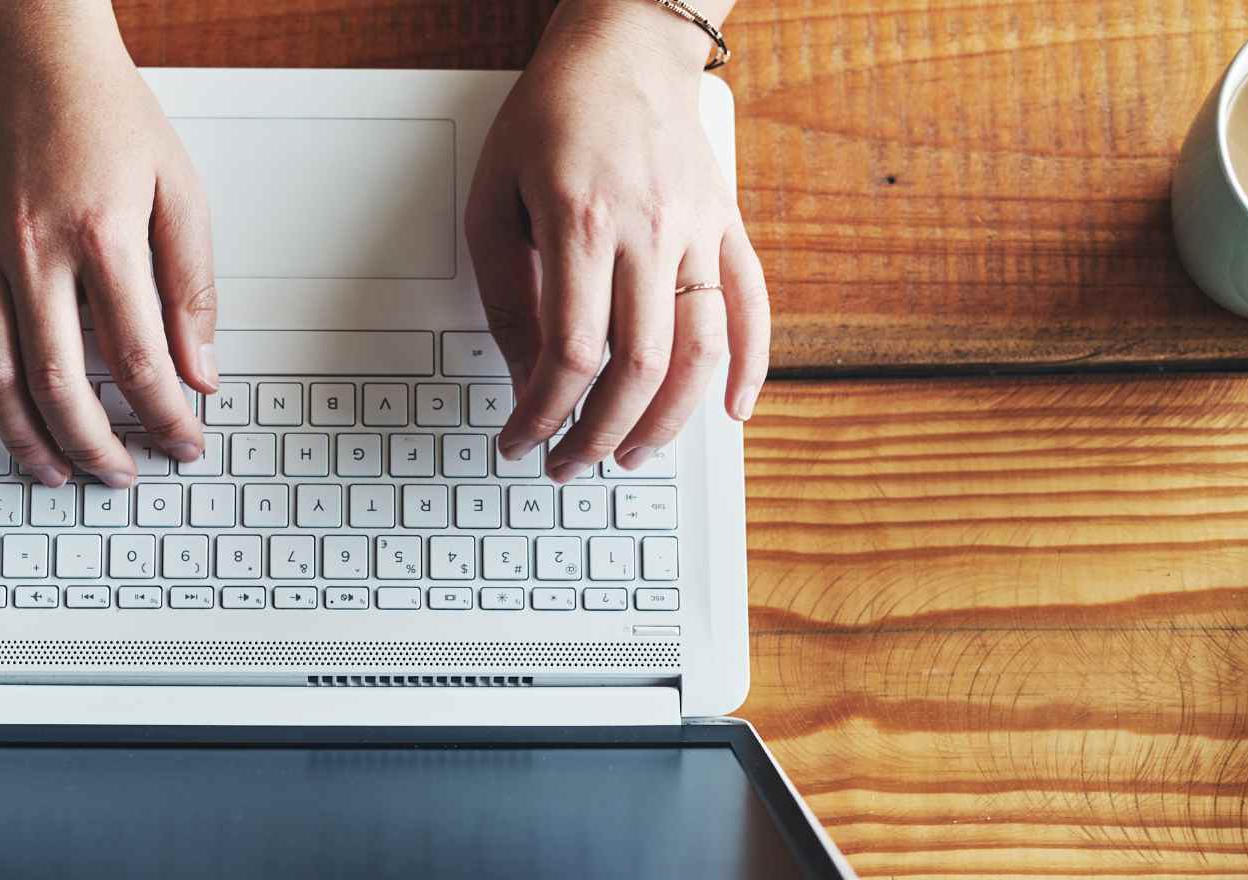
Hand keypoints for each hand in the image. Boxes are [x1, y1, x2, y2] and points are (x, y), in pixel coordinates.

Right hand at [0, 1, 216, 488]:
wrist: (31, 49)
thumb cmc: (107, 111)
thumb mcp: (179, 190)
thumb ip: (192, 286)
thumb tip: (200, 369)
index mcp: (102, 236)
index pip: (138, 359)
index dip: (166, 417)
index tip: (183, 444)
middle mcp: (34, 251)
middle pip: (62, 383)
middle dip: (95, 446)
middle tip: (121, 475)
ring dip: (25, 438)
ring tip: (55, 472)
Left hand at [465, 0, 769, 482]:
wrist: (624, 46)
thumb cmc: (553, 116)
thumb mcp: (494, 198)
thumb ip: (507, 293)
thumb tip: (524, 375)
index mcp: (582, 222)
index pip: (569, 351)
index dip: (542, 413)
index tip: (519, 439)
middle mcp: (650, 229)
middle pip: (639, 366)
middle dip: (600, 434)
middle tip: (570, 464)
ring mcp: (698, 229)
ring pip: (701, 349)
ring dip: (669, 419)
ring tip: (633, 454)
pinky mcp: (727, 224)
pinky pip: (753, 304)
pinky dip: (752, 365)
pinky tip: (733, 411)